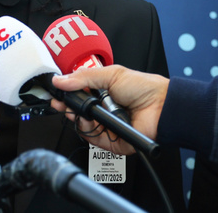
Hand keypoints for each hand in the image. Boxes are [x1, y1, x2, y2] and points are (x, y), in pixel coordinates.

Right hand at [51, 65, 168, 154]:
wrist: (162, 106)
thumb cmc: (144, 88)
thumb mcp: (111, 74)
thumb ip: (84, 77)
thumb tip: (61, 80)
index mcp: (102, 92)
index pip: (78, 95)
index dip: (66, 95)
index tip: (56, 93)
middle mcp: (103, 110)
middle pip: (78, 112)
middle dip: (68, 108)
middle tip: (61, 103)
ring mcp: (107, 126)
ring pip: (83, 127)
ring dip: (78, 119)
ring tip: (81, 112)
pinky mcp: (112, 141)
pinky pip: (94, 140)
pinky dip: (90, 131)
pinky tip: (91, 122)